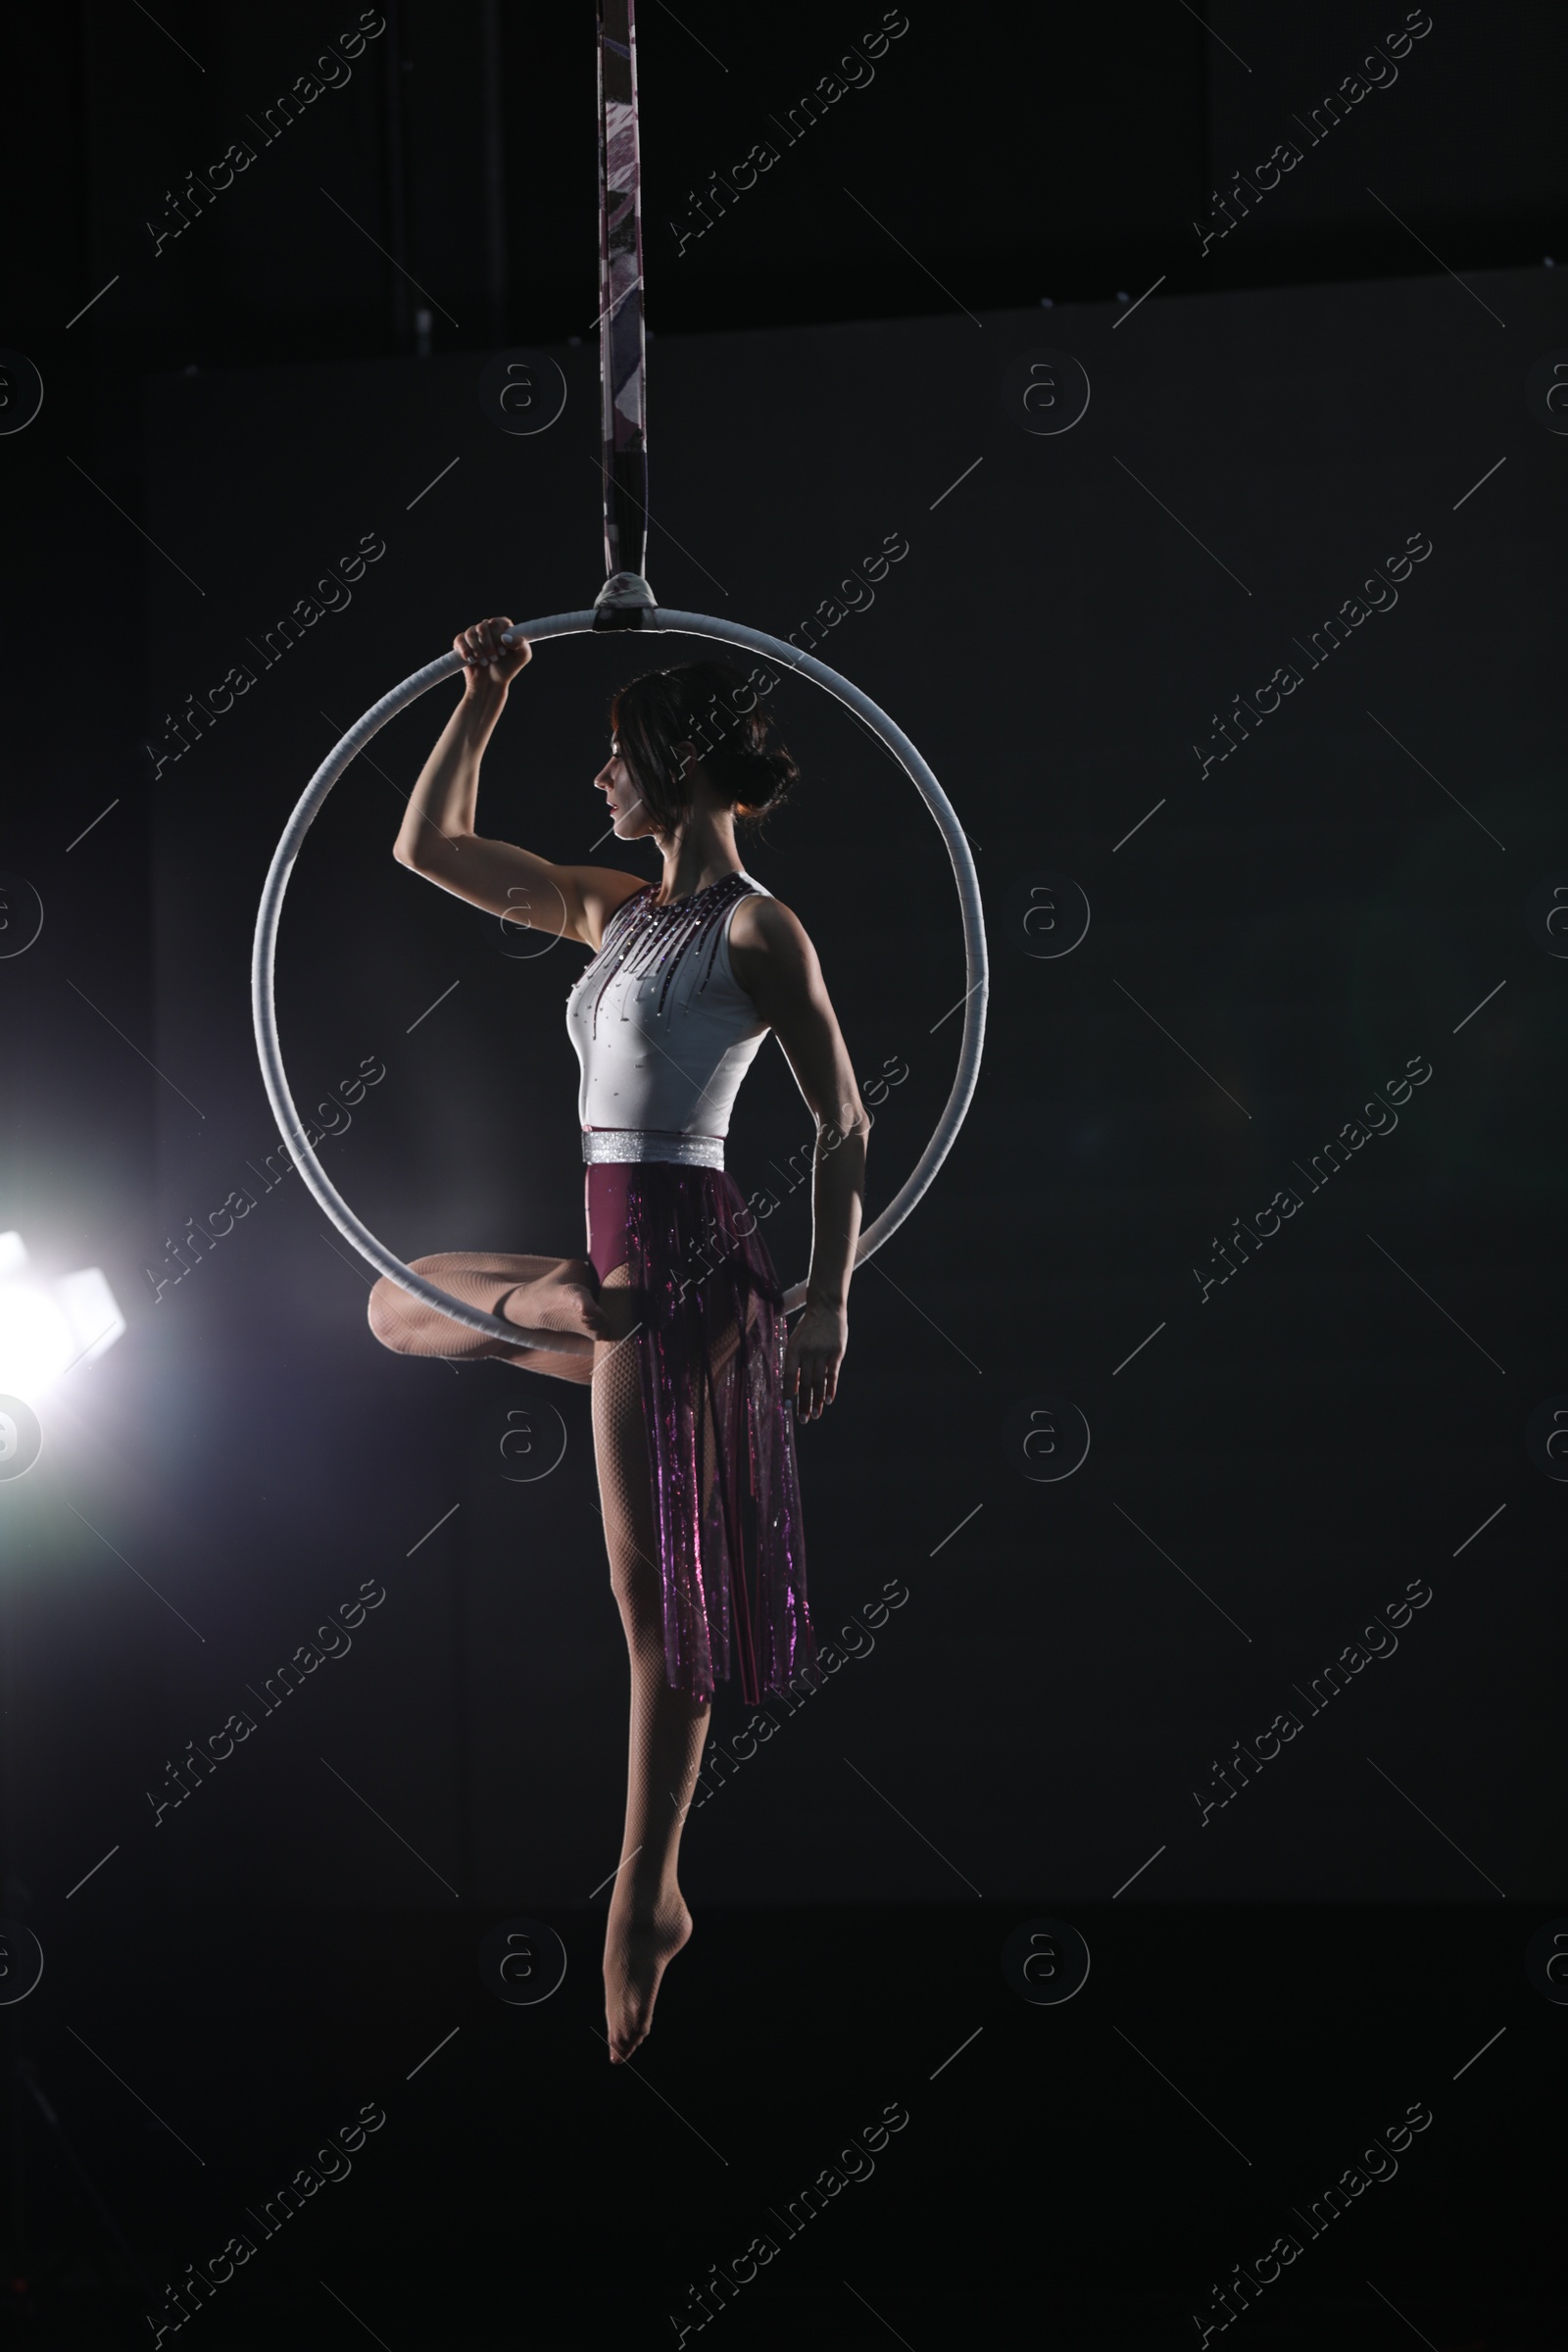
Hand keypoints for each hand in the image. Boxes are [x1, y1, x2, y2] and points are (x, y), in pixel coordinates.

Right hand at [455, 615, 529, 691]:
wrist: (492, 683)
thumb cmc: (508, 667)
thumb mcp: (523, 656)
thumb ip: (520, 644)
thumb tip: (505, 637)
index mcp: (501, 626)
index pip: (496, 622)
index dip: (498, 637)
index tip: (503, 652)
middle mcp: (486, 627)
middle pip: (482, 627)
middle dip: (488, 646)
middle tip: (494, 659)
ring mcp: (473, 634)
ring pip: (470, 634)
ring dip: (478, 651)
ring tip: (484, 663)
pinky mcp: (461, 643)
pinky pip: (460, 640)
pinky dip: (466, 651)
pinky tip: (472, 660)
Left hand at [783, 1301, 845, 1421]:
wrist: (826, 1307)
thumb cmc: (809, 1328)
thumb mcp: (797, 1341)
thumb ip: (795, 1363)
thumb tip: (793, 1388)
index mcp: (793, 1349)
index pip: (788, 1375)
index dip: (788, 1392)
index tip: (787, 1409)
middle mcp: (807, 1352)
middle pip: (804, 1383)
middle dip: (803, 1403)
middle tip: (803, 1420)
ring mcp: (822, 1352)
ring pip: (818, 1382)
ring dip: (816, 1401)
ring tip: (815, 1415)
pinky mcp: (836, 1352)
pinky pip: (832, 1374)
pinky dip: (830, 1389)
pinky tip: (828, 1401)